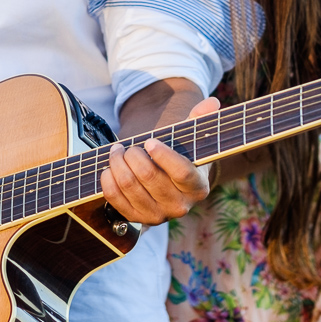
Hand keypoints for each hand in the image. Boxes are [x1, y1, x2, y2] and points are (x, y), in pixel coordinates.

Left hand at [100, 96, 219, 225]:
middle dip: (133, 154)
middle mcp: (180, 206)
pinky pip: (115, 199)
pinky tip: (110, 169)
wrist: (167, 184)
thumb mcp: (191, 140)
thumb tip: (212, 102)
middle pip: (149, 176)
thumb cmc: (180, 156)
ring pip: (129, 186)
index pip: (182, 172)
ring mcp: (158, 216)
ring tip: (117, 151)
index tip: (150, 141)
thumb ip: (201, 120)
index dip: (164, 155)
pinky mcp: (137, 219)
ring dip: (117, 163)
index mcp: (198, 187)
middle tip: (127, 145)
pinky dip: (108, 180)